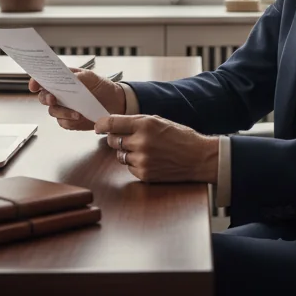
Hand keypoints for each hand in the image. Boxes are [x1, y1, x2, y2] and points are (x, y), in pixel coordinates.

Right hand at [30, 68, 125, 128]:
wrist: (115, 102)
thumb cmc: (101, 86)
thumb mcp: (91, 77)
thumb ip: (78, 76)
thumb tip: (69, 76)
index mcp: (62, 81)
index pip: (43, 80)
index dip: (35, 82)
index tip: (34, 85)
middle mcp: (60, 95)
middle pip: (43, 97)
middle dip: (46, 98)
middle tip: (52, 99)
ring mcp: (63, 108)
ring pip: (53, 111)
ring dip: (62, 112)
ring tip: (76, 112)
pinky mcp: (69, 120)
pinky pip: (63, 122)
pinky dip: (69, 120)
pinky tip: (79, 117)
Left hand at [95, 114, 219, 184]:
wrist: (198, 157)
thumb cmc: (180, 136)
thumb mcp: (159, 121)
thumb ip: (137, 122)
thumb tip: (114, 125)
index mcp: (145, 124)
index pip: (113, 122)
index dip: (101, 124)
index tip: (97, 126)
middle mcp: (141, 141)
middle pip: (113, 140)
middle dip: (115, 138)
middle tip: (125, 138)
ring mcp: (142, 159)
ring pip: (120, 155)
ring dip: (127, 152)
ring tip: (144, 149)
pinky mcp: (144, 174)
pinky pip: (129, 167)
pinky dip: (135, 164)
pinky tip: (149, 160)